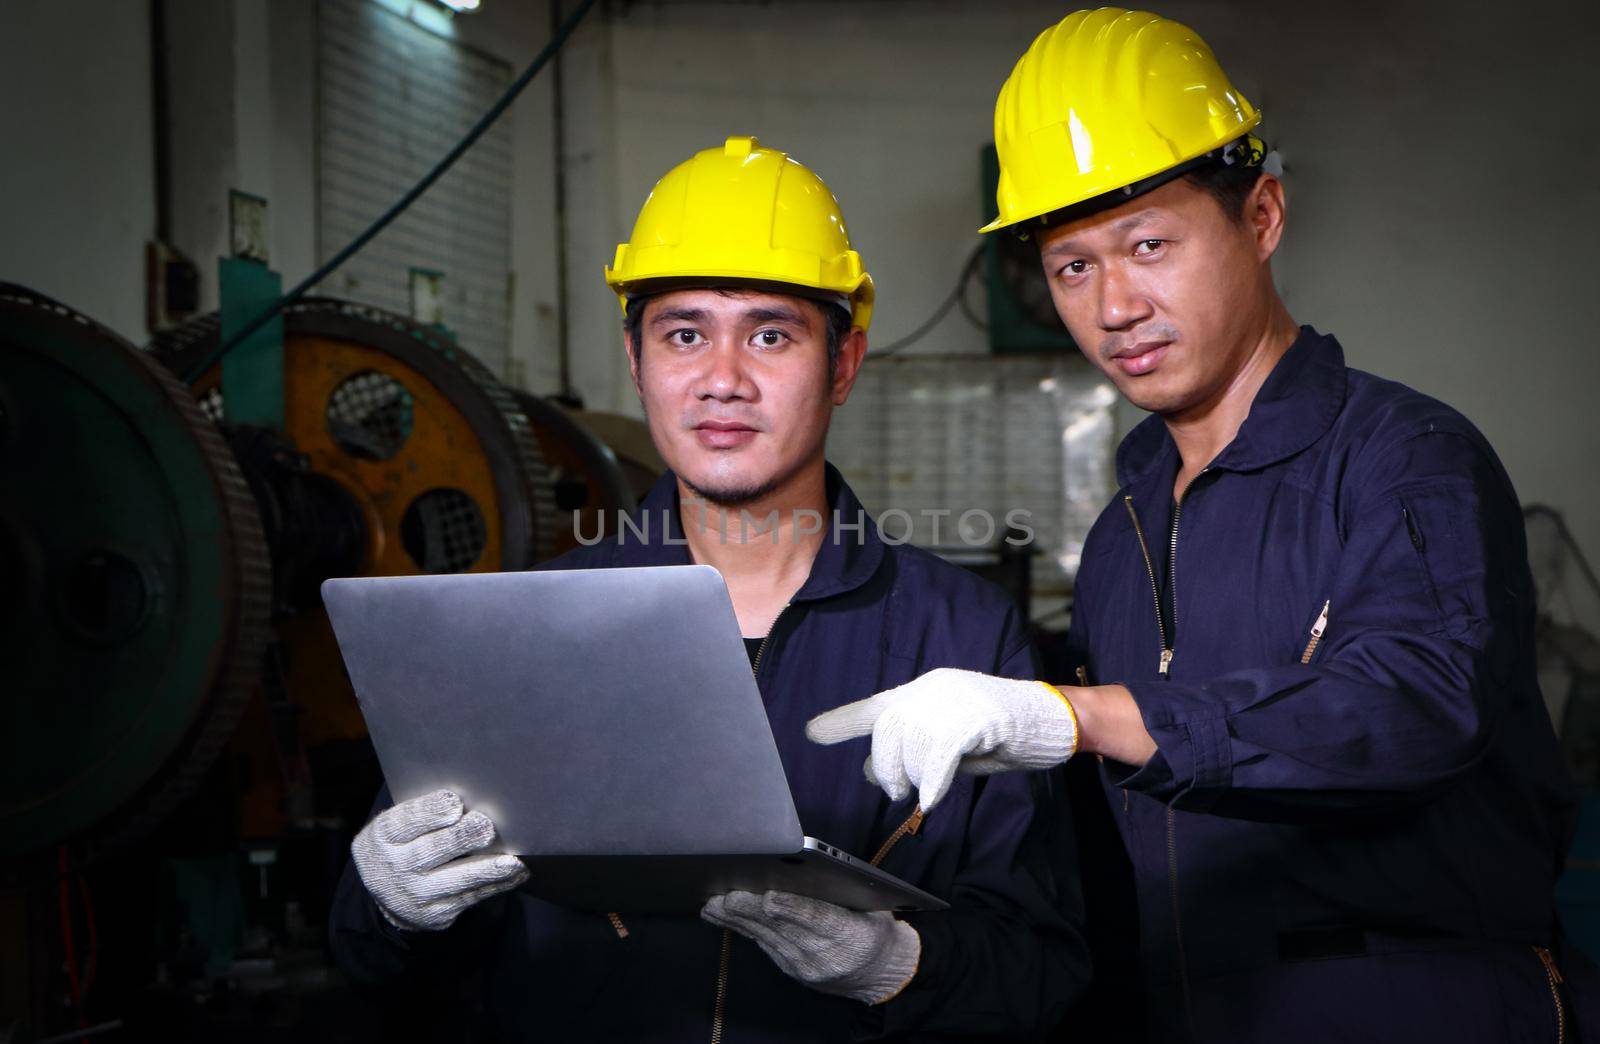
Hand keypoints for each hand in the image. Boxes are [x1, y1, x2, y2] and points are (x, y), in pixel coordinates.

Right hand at [351, 788, 527, 930]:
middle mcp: (396, 867)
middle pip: (432, 851)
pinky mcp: (436, 914)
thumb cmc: (404, 843)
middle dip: (461, 838)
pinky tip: (515, 873)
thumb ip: (426, 811)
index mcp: (385, 835)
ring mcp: (416, 894)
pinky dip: (496, 885)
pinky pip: (470, 897)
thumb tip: (469, 799)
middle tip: (485, 827)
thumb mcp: (400, 823)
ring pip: (456, 880)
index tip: (454, 802)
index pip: (407, 822)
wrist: (387, 891)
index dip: (430, 812)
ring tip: (511, 861)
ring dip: (487, 870)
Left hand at [701, 891, 920, 1004]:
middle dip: (752, 911)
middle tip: (727, 895)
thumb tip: (803, 868)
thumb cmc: (874, 927)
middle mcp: (825, 955)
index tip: (768, 895)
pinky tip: (723, 915)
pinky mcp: (791, 969)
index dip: (791, 907)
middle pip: (783, 928)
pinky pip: (764, 944)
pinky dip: (743, 928)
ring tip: (713, 904)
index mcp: (853, 935)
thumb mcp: (872, 907)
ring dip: (738, 920)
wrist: (879, 973)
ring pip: (766, 937)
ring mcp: (805, 966)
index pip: (818, 919)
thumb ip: (842, 893)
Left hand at [805, 668, 1078, 810]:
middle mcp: (932, 690)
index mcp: (923, 692)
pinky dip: (934, 782)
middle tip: (895, 792)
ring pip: (911, 744)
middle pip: (887, 729)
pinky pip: (940, 754)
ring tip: (924, 793)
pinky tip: (934, 798)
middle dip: (884, 768)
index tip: (812, 732)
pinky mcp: (976, 716)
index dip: (841, 720)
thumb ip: (911, 753)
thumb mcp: (947, 745)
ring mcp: (954, 700)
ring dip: (913, 777)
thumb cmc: (1000, 735)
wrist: (1052, 718)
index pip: (874, 707)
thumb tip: (868, 773)